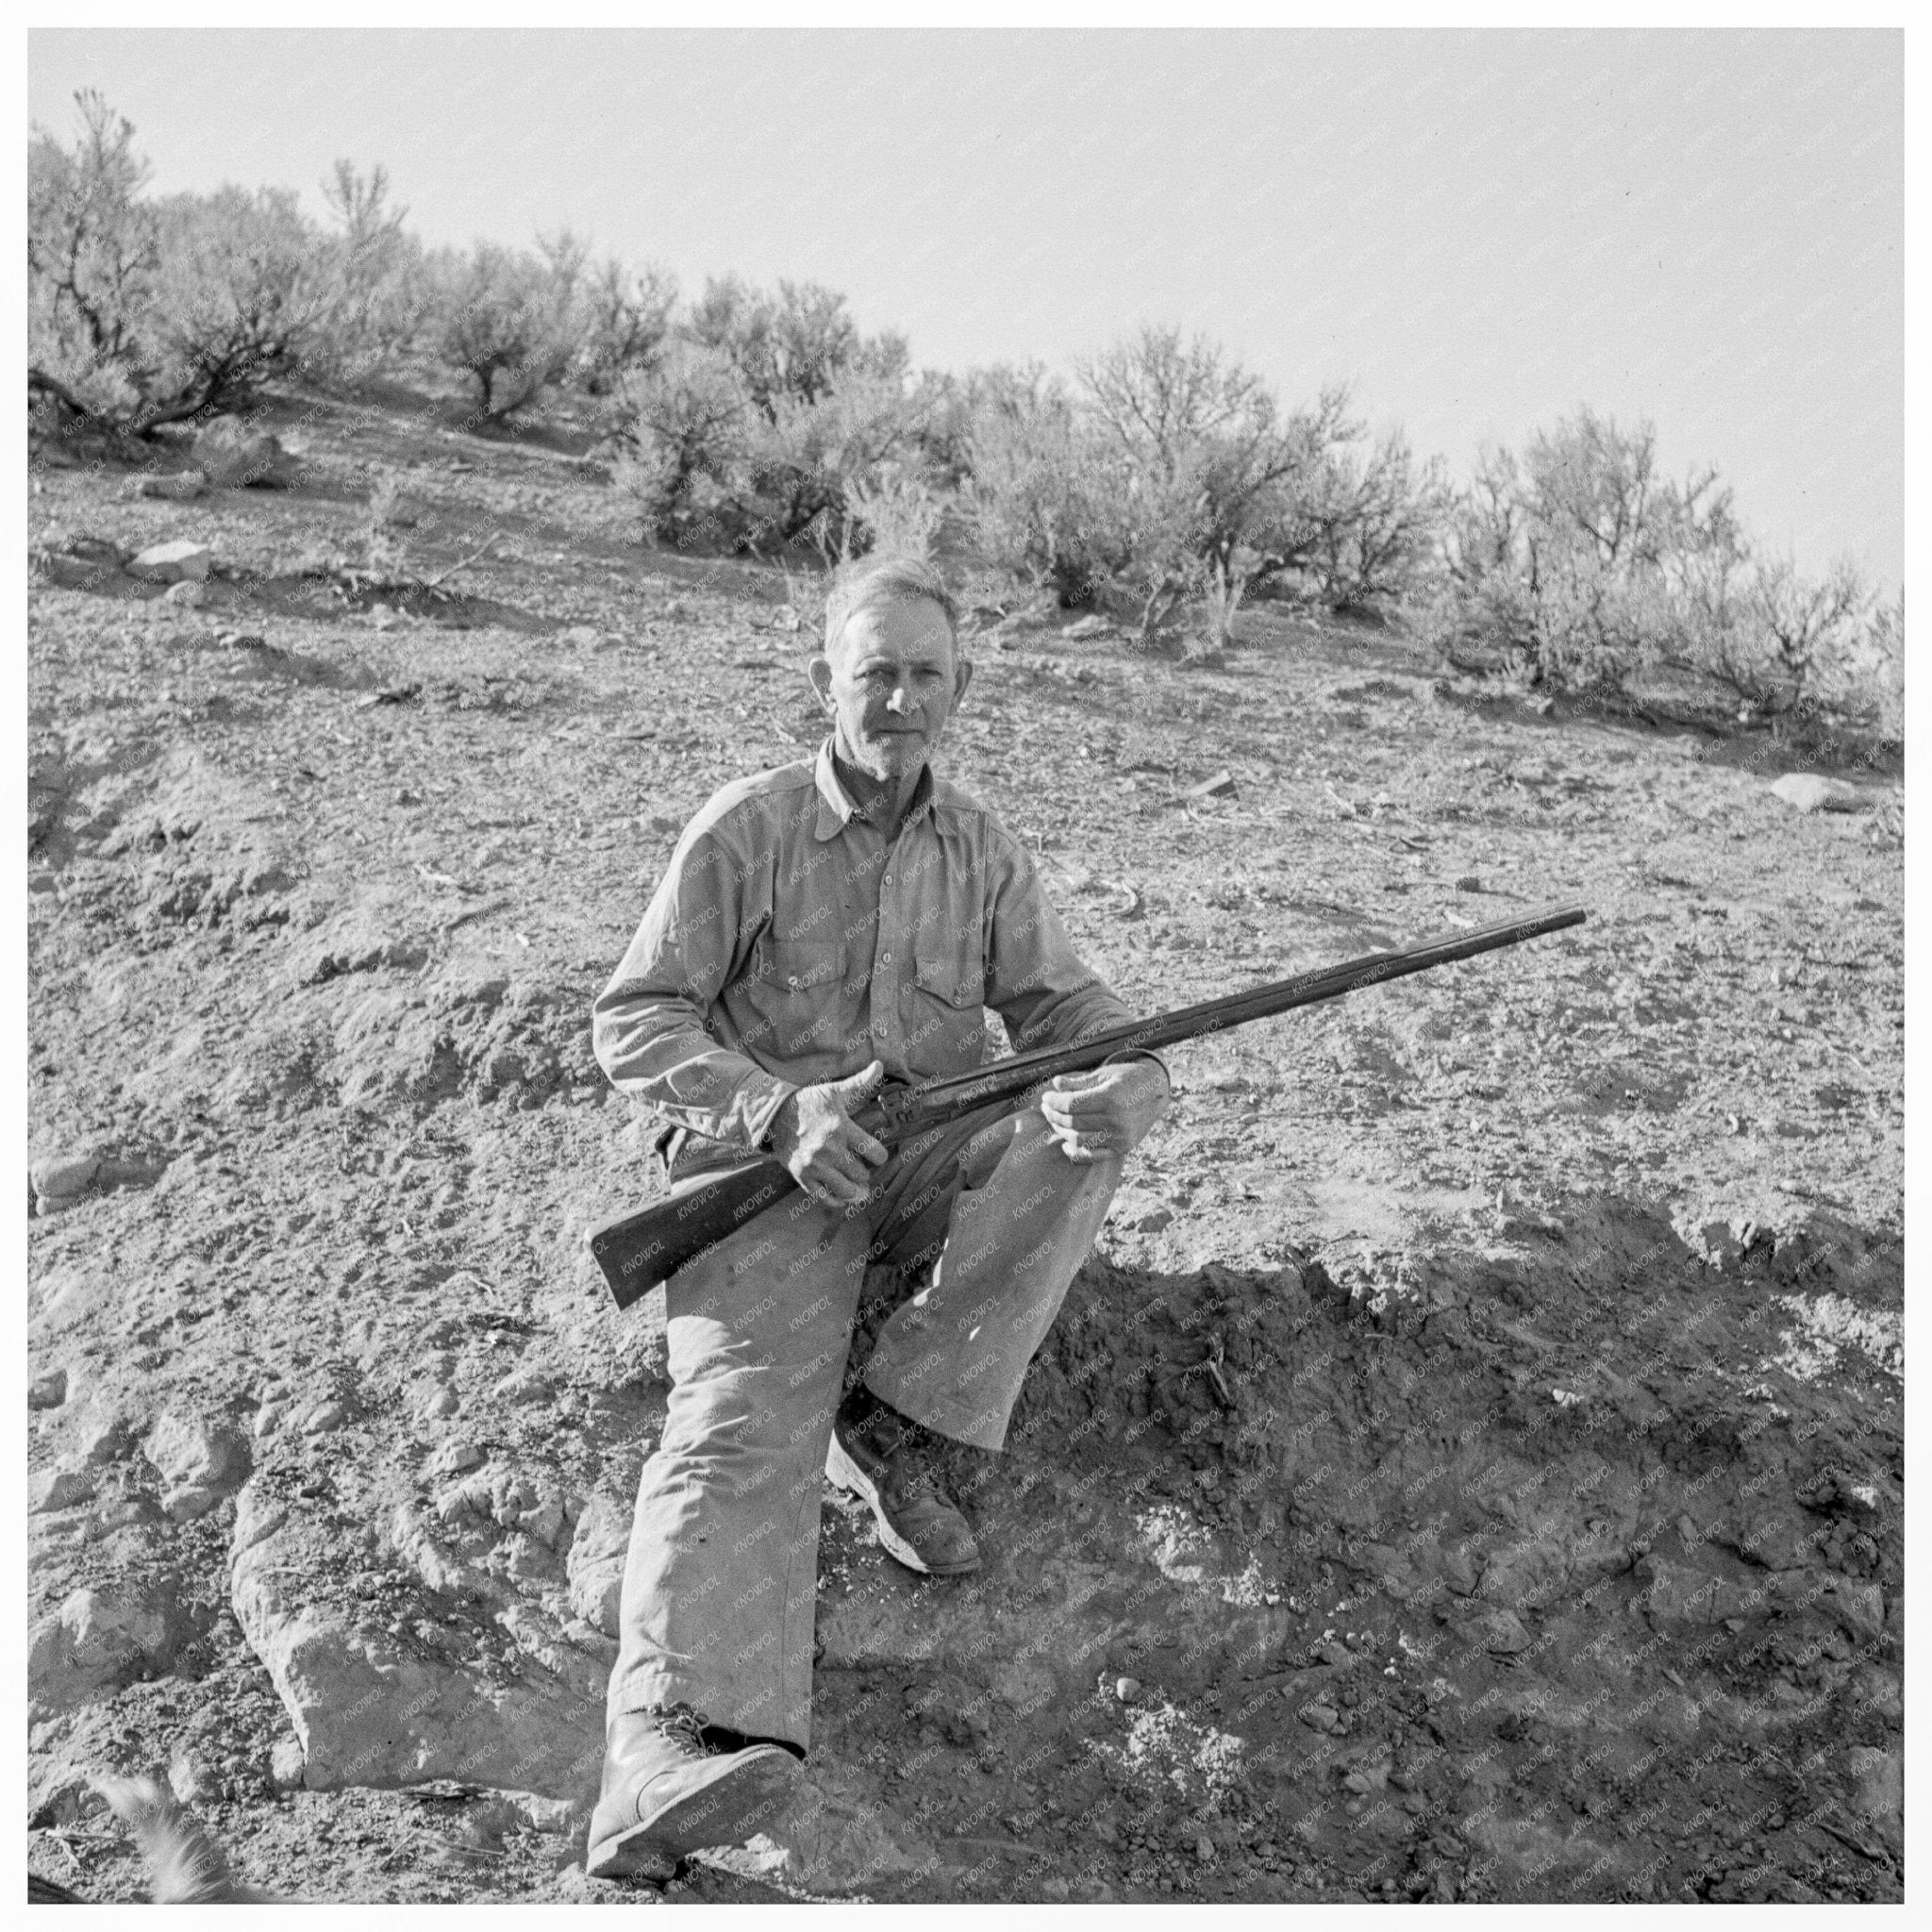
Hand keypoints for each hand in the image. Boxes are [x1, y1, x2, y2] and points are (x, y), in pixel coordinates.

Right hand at [766, 1060, 889, 1206]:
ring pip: (847, 1191)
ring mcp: (815, 1165)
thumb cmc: (810, 1103)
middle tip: (862, 1167)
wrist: (775, 1116)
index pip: (876, 1153)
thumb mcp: (834, 1090)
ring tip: (858, 1187)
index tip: (875, 1154)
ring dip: (855, 1190)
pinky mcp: (802, 1176)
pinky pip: (824, 1198)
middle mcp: (829, 1149)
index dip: (880, 1156)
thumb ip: (860, 1081)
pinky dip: (836, 1201)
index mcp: (842, 1128)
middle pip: (862, 1174)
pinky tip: (841, 1195)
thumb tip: (880, 1064)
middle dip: (865, 1172)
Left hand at [1039, 1058, 1170, 1163]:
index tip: (1046, 1097)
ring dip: (1061, 1131)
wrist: (1157, 1091)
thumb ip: (1079, 1082)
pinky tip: (1065, 1143)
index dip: (1054, 1101)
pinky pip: (1094, 1155)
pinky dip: (1077, 1152)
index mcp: (1111, 1098)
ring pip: (1079, 1139)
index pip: (1072, 1104)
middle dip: (1054, 1115)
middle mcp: (1117, 1120)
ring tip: (1054, 1120)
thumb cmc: (1127, 1078)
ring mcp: (1121, 1136)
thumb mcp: (1104, 1074)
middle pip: (1073, 1122)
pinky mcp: (1123, 1147)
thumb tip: (1056, 1084)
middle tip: (1046, 1107)